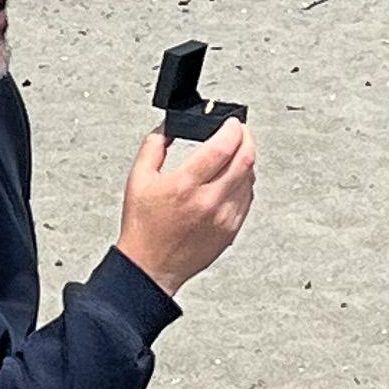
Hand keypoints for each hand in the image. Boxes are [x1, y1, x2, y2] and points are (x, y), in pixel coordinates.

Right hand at [116, 117, 254, 295]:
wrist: (150, 266)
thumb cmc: (143, 226)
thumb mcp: (138, 178)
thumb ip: (154, 145)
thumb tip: (171, 126)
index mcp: (184, 185)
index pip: (223, 147)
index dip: (232, 129)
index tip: (231, 122)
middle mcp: (208, 201)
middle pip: (245, 160)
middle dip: (247, 138)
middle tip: (240, 131)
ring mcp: (223, 218)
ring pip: (250, 178)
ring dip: (247, 159)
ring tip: (236, 152)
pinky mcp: (231, 230)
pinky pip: (248, 198)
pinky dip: (245, 182)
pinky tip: (234, 177)